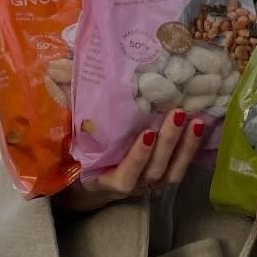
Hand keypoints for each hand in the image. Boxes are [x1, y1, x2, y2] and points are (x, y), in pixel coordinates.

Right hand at [54, 108, 206, 211]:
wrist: (97, 175)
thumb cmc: (82, 147)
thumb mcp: (71, 133)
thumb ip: (68, 108)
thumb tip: (56, 70)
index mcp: (104, 179)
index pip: (124, 177)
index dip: (136, 158)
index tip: (146, 133)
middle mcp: (131, 186)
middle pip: (154, 170)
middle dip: (167, 143)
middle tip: (176, 114)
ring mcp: (150, 184)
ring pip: (172, 170)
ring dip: (184, 146)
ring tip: (194, 119)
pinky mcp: (165, 177)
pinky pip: (181, 168)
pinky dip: (192, 149)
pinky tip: (200, 126)